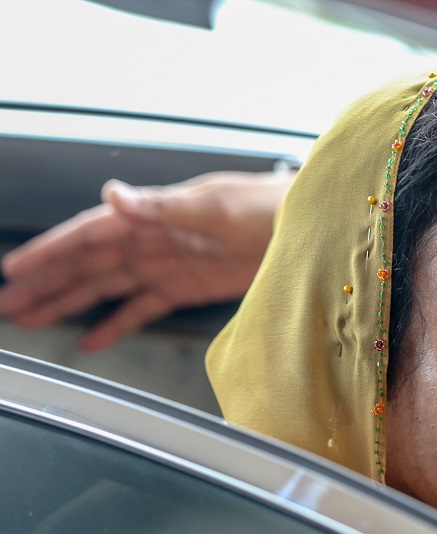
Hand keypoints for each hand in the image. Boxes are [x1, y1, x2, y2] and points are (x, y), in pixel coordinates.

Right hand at [0, 170, 291, 351]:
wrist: (308, 228)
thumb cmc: (267, 205)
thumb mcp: (215, 205)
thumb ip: (163, 206)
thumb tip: (116, 194)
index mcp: (152, 215)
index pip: (89, 234)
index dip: (51, 252)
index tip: (17, 269)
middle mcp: (153, 239)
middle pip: (89, 265)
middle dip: (48, 284)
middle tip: (10, 305)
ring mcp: (168, 265)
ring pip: (107, 287)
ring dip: (70, 303)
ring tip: (32, 320)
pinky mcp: (188, 289)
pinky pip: (143, 308)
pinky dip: (117, 323)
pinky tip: (91, 339)